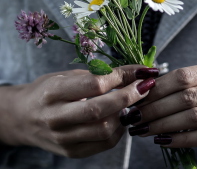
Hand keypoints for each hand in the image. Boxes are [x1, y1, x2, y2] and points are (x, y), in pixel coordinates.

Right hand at [0, 66, 155, 157]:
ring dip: (126, 114)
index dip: (122, 77)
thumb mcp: (65, 75)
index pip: (94, 84)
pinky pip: (104, 144)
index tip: (141, 71)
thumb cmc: (46, 91)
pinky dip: (118, 130)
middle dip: (130, 96)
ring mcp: (64, 139)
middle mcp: (56, 118)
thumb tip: (131, 74)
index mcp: (53, 92)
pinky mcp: (71, 152)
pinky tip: (120, 117)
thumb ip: (96, 75)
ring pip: (105, 130)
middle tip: (145, 86)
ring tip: (131, 101)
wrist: (23, 117)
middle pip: (101, 110)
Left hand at [121, 62, 196, 168]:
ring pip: (193, 116)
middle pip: (186, 96)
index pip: (183, 75)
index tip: (137, 97)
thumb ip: (185, 86)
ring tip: (143, 129)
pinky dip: (181, 139)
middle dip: (156, 107)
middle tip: (135, 116)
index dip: (158, 87)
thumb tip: (145, 88)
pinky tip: (163, 141)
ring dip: (163, 124)